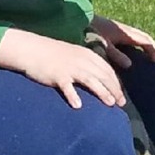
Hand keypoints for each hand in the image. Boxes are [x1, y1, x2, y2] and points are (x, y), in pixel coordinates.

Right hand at [0, 28, 125, 109]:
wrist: (32, 49)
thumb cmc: (53, 55)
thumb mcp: (74, 55)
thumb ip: (86, 65)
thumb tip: (99, 80)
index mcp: (87, 55)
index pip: (107, 70)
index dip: (116, 83)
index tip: (121, 95)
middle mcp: (81, 61)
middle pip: (103, 76)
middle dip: (114, 90)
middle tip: (122, 104)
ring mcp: (69, 68)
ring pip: (90, 81)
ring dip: (102, 93)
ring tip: (110, 104)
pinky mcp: (57, 75)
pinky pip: (67, 87)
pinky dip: (73, 96)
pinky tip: (78, 106)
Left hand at [89, 15, 154, 68]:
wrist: (78, 18)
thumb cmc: (89, 31)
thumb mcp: (102, 44)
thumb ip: (115, 54)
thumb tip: (130, 65)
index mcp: (125, 33)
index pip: (146, 41)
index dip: (153, 51)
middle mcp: (125, 30)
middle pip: (144, 38)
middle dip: (153, 48)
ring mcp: (119, 29)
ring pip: (138, 37)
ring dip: (145, 46)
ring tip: (149, 58)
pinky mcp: (113, 30)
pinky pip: (131, 38)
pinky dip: (137, 45)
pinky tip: (132, 53)